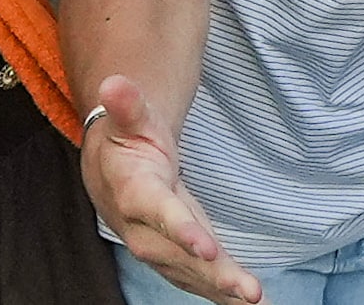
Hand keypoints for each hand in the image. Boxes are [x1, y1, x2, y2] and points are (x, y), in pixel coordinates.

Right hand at [81, 77, 260, 303]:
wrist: (108, 169)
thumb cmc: (126, 140)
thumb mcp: (130, 118)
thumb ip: (128, 105)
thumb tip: (114, 81)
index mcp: (134, 191)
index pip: (158, 212)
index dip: (180, 229)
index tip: (209, 246)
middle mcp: (140, 227)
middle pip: (175, 254)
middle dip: (211, 272)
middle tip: (248, 290)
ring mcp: (153, 244)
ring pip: (185, 272)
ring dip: (218, 288)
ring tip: (255, 301)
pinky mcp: (168, 253)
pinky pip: (191, 275)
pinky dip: (216, 290)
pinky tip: (248, 302)